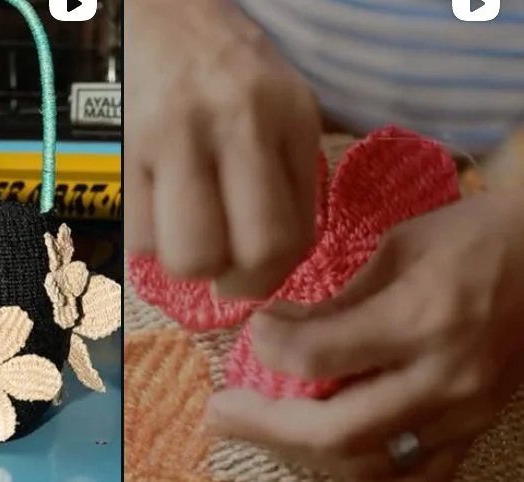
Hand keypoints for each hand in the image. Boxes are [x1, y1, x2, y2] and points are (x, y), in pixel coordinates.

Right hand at [124, 0, 319, 298]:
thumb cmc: (213, 45)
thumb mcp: (274, 92)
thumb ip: (285, 165)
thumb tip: (276, 255)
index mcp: (291, 112)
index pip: (300, 232)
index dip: (275, 273)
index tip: (253, 271)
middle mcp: (242, 119)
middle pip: (255, 252)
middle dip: (237, 282)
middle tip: (221, 273)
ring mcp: (181, 128)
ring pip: (192, 253)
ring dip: (185, 261)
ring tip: (181, 230)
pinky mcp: (130, 134)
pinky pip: (138, 229)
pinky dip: (143, 234)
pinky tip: (150, 201)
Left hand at [207, 191, 523, 481]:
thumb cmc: (471, 238)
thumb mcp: (399, 248)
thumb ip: (342, 300)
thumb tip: (278, 332)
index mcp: (422, 318)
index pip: (322, 359)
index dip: (270, 350)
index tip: (250, 330)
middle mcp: (444, 379)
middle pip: (342, 431)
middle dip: (268, 426)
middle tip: (220, 411)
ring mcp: (464, 416)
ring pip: (373, 466)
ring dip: (307, 454)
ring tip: (262, 429)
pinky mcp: (476, 432)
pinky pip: (413, 475)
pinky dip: (362, 470)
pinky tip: (324, 453)